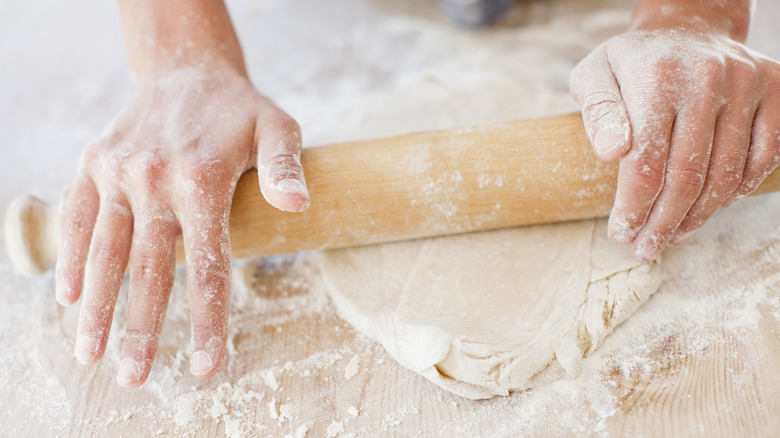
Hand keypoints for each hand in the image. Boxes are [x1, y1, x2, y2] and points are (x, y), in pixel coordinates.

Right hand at [55, 67, 309, 386]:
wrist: (186, 70)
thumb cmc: (239, 110)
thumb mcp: (276, 127)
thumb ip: (285, 167)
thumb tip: (298, 205)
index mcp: (201, 180)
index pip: (206, 267)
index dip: (206, 321)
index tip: (204, 366)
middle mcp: (153, 179)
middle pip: (148, 270)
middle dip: (140, 329)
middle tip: (133, 379)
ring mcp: (118, 172)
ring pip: (104, 250)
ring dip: (97, 307)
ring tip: (90, 354)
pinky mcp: (94, 164)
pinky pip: (77, 216)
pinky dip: (72, 257)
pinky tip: (71, 296)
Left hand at [570, 28, 779, 260]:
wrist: (686, 28)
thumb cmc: (632, 63)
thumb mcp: (594, 76)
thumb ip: (597, 112)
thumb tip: (611, 153)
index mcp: (656, 77)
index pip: (646, 163)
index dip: (633, 209)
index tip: (620, 234)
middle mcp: (707, 78)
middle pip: (687, 177)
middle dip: (663, 224)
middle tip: (646, 249)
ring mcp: (747, 83)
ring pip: (726, 175)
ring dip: (698, 216)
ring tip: (674, 235)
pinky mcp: (775, 90)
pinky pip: (764, 157)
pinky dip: (738, 190)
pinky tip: (711, 207)